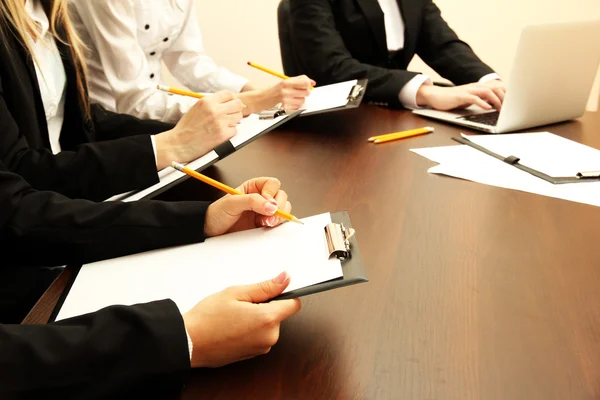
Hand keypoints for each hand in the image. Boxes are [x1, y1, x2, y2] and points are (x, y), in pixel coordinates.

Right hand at [154, 91, 243, 168]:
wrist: (179, 144)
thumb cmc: (187, 127)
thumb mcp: (197, 108)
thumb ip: (212, 104)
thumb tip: (228, 102)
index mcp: (207, 101)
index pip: (229, 94)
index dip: (232, 99)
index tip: (231, 104)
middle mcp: (214, 110)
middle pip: (238, 104)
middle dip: (236, 109)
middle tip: (230, 115)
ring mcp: (220, 122)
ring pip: (238, 117)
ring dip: (233, 121)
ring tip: (223, 125)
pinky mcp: (223, 134)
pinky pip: (235, 130)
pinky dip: (230, 132)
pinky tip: (220, 134)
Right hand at [183, 271, 301, 367]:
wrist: (188, 343)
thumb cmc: (208, 318)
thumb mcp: (236, 293)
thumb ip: (265, 287)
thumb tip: (285, 279)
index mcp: (267, 320)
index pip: (294, 304)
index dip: (284, 295)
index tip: (271, 291)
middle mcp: (269, 337)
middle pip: (279, 315)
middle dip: (265, 306)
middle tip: (241, 304)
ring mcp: (261, 349)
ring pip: (268, 326)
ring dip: (257, 319)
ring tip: (233, 317)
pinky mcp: (252, 355)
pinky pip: (259, 337)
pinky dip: (250, 330)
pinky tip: (232, 328)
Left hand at [203, 177, 290, 236]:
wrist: (211, 231)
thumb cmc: (217, 214)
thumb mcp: (232, 203)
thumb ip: (252, 201)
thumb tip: (271, 205)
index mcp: (253, 187)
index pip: (272, 184)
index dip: (271, 193)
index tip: (265, 203)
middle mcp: (261, 198)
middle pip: (281, 196)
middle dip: (278, 207)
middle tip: (267, 216)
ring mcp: (264, 211)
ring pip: (283, 209)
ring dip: (278, 216)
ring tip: (265, 223)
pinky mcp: (265, 224)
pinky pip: (279, 222)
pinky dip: (277, 224)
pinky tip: (266, 227)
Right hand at [274, 75, 314, 110]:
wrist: (262, 99)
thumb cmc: (275, 90)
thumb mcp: (285, 82)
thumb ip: (300, 80)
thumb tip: (312, 82)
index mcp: (286, 82)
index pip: (305, 83)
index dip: (308, 84)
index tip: (305, 85)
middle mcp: (286, 91)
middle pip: (307, 92)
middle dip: (304, 92)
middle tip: (298, 92)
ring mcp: (285, 100)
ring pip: (303, 100)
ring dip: (299, 99)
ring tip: (292, 97)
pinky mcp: (285, 108)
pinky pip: (298, 107)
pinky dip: (295, 105)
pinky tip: (289, 102)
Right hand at [416, 81, 503, 110]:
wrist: (437, 96)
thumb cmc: (453, 99)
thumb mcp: (470, 99)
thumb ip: (481, 100)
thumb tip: (493, 105)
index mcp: (479, 87)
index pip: (497, 87)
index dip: (507, 93)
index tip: (513, 102)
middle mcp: (475, 86)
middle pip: (495, 88)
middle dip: (504, 98)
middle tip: (509, 108)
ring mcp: (469, 90)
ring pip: (487, 92)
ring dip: (496, 100)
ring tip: (500, 109)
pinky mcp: (461, 96)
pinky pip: (474, 98)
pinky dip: (482, 103)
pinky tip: (486, 108)